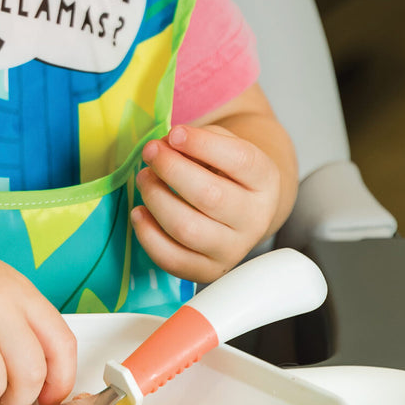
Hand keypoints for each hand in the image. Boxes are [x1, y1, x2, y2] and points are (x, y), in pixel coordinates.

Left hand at [131, 123, 281, 283]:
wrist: (239, 205)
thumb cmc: (224, 169)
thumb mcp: (222, 144)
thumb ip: (198, 139)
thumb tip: (166, 146)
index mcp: (264, 179)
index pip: (240, 160)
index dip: (202, 144)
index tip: (174, 134)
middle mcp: (255, 218)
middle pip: (210, 196)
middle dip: (171, 169)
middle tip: (150, 152)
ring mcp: (233, 249)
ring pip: (188, 229)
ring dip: (156, 198)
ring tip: (145, 177)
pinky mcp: (208, 269)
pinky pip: (173, 259)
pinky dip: (148, 235)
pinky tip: (139, 212)